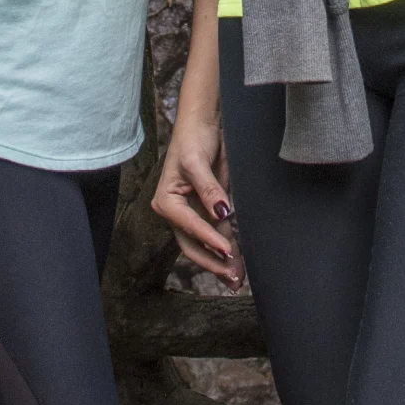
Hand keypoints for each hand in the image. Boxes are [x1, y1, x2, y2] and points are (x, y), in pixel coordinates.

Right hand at [153, 67, 242, 287]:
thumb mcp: (197, 162)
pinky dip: (225, 248)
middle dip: (213, 263)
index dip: (210, 240)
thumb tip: (222, 213)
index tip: (228, 251)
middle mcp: (176, 213)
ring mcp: (191, 214)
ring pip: (204, 246)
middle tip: (233, 277)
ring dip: (220, 261)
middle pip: (193, 246)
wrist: (201, 126)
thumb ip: (209, 190)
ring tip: (237, 278)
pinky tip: (238, 261)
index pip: (190, 227)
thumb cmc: (193, 140)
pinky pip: (214, 235)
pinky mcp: (204, 211)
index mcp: (166, 202)